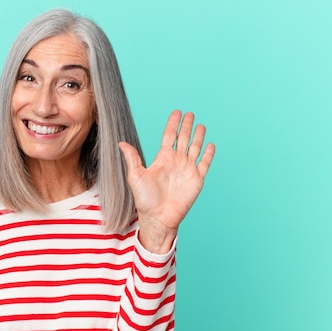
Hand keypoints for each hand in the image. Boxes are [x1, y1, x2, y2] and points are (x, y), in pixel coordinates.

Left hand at [119, 110, 214, 253]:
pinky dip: (208, 154)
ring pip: (195, 148)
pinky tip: (210, 144)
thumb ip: (132, 158)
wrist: (158, 218)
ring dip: (198, 136)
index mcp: (162, 159)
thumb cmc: (145, 200)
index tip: (176, 112)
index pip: (169, 136)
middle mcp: (176, 162)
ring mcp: (187, 170)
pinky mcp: (196, 180)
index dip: (173, 124)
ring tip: (201, 125)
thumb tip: (121, 143)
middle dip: (187, 126)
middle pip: (183, 139)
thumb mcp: (135, 176)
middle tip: (190, 113)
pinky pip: (204, 164)